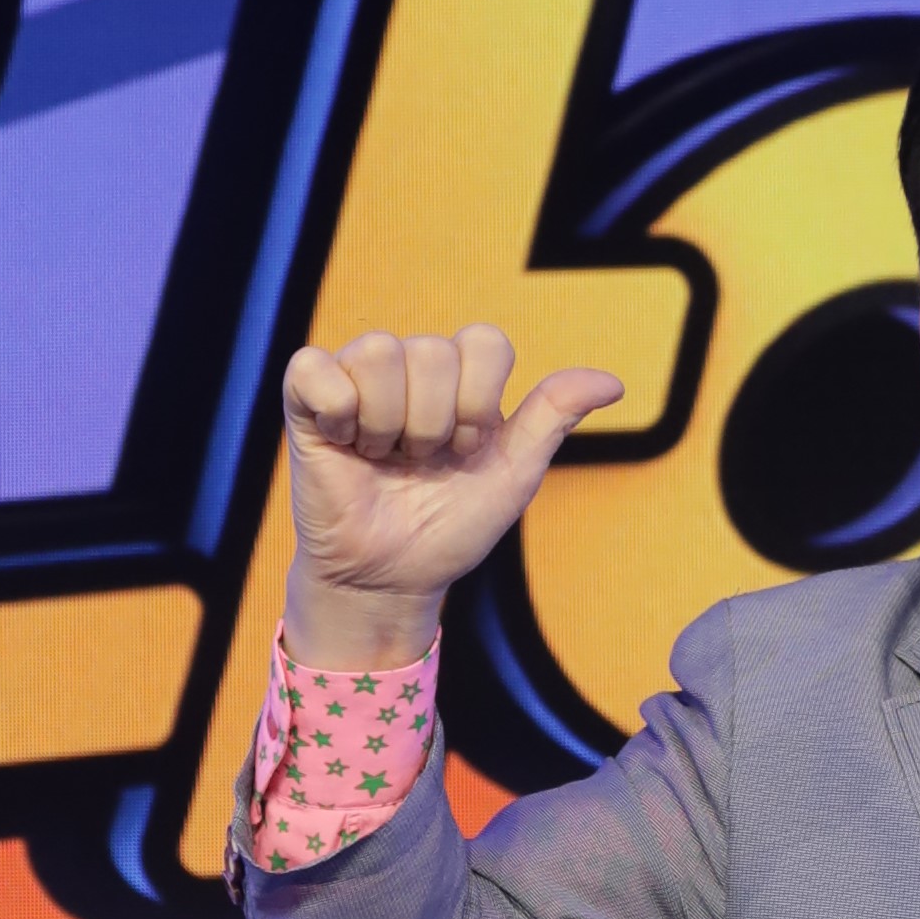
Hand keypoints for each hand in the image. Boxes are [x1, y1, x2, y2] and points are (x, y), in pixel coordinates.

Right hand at [281, 325, 622, 666]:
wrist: (394, 577)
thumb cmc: (453, 525)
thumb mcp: (514, 473)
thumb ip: (554, 416)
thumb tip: (612, 382)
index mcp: (461, 377)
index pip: (485, 341)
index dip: (482, 403)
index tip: (471, 449)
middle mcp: (410, 365)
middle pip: (433, 351)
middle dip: (437, 425)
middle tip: (422, 463)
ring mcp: (356, 376)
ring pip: (380, 353)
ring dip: (390, 426)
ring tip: (384, 458)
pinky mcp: (306, 398)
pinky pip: (317, 368)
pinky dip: (338, 414)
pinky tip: (345, 444)